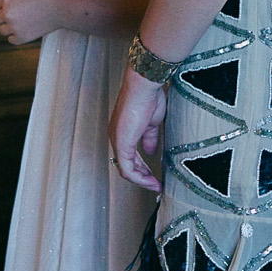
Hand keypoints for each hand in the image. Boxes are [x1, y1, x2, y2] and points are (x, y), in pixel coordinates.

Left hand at [0, 0, 63, 44]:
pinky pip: (11, 39)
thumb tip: (5, 6)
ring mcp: (13, 27)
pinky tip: (25, 30)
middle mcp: (7, 13)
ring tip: (21, 23)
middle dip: (4, 16)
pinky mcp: (21, 38)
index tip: (14, 6)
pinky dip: (16, 36)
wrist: (62, 7)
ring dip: (9, 27)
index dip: (4, 5)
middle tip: (17, 16)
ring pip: (2, 30)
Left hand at [109, 67, 166, 191]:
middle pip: (126, 165)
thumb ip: (149, 139)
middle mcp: (116, 136)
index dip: (141, 168)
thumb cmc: (148, 97)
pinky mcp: (121, 144)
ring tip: (154, 185)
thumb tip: (150, 152)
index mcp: (122, 131)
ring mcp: (117, 140)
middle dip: (142, 176)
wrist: (145, 86)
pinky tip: (150, 180)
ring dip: (141, 179)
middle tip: (155, 183)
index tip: (153, 174)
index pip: (129, 156)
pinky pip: (127, 168)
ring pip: (126, 169)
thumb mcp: (152, 123)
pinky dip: (139, 177)